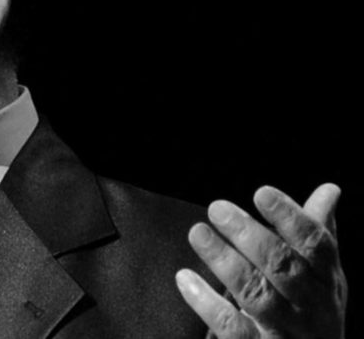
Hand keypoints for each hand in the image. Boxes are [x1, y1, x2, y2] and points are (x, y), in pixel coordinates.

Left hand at [176, 183, 346, 337]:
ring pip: (257, 295)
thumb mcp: (322, 278)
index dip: (291, 217)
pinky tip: (185, 278)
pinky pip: (232, 328)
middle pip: (283, 268)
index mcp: (327, 283)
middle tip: (217, 207)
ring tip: (198, 232)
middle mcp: (312, 308)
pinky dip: (207, 302)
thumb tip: (329, 190)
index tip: (262, 193)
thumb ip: (317, 234)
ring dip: (225, 261)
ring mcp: (286, 333)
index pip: (316, 246)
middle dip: (251, 236)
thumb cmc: (312, 314)